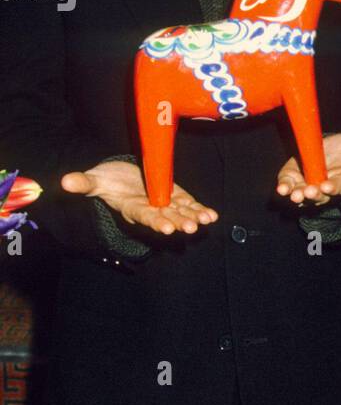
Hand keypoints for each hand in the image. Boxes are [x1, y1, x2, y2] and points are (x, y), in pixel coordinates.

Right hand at [61, 160, 217, 234]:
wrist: (120, 176)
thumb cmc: (106, 180)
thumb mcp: (95, 180)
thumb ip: (84, 183)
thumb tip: (64, 182)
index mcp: (132, 207)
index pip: (144, 216)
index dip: (155, 221)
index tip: (165, 226)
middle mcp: (150, 209)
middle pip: (166, 217)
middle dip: (178, 222)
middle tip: (190, 227)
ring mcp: (164, 204)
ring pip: (180, 213)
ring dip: (193, 217)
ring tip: (206, 220)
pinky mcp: (175, 196)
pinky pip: (189, 206)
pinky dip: (200, 210)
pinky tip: (212, 216)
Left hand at [276, 133, 340, 205]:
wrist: (332, 147)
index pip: (339, 185)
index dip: (333, 186)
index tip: (327, 185)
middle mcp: (325, 186)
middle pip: (319, 195)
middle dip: (313, 194)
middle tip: (308, 192)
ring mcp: (308, 184)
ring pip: (302, 195)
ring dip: (297, 195)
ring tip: (292, 193)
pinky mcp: (294, 177)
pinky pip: (289, 185)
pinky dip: (284, 187)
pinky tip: (281, 188)